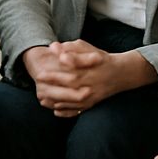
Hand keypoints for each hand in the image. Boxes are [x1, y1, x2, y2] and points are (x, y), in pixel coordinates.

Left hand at [23, 40, 153, 116]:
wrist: (121, 74)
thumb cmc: (100, 59)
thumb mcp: (87, 49)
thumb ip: (70, 49)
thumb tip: (53, 47)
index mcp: (90, 68)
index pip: (71, 70)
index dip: (56, 72)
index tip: (40, 73)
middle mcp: (92, 83)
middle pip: (71, 86)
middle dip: (52, 86)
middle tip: (37, 85)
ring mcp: (93, 95)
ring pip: (74, 100)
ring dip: (56, 100)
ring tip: (41, 97)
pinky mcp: (93, 104)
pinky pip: (79, 110)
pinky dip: (66, 111)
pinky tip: (55, 109)